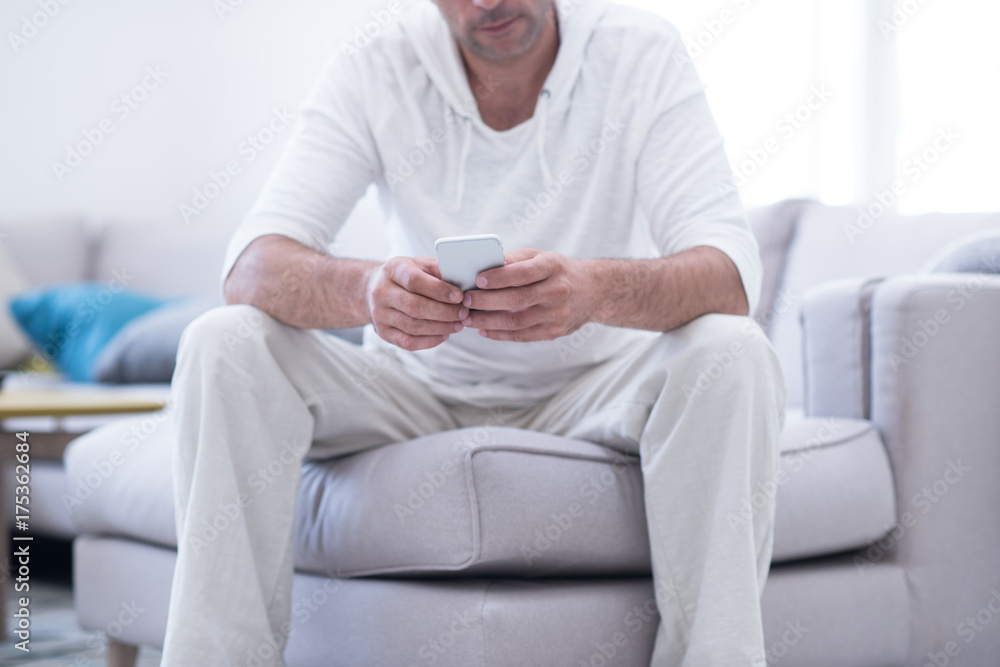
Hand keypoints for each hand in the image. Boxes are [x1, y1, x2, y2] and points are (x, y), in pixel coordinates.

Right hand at [366, 256, 468, 350]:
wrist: (374, 288)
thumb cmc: (406, 275)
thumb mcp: (420, 264)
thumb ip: (439, 270)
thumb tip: (464, 281)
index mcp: (393, 270)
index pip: (415, 281)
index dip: (439, 290)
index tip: (460, 296)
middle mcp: (382, 292)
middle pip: (414, 306)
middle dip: (443, 312)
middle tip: (463, 314)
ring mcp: (379, 314)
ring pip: (412, 326)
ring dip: (440, 328)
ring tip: (458, 325)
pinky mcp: (382, 332)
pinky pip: (407, 341)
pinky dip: (429, 341)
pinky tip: (444, 335)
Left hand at [462, 249, 594, 341]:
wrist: (593, 292)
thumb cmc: (558, 271)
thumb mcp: (541, 256)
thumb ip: (514, 261)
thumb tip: (482, 266)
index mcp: (553, 267)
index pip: (523, 273)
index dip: (498, 277)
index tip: (477, 279)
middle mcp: (557, 291)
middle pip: (516, 299)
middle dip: (486, 301)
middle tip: (465, 301)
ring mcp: (557, 315)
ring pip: (516, 322)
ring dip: (488, 321)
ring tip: (468, 318)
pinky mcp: (554, 332)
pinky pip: (522, 336)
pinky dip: (499, 334)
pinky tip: (483, 329)